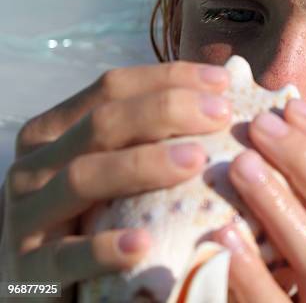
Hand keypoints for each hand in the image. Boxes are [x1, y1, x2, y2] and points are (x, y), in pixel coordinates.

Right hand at [0, 61, 231, 300]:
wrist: (53, 285)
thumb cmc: (95, 214)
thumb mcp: (115, 167)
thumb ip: (149, 134)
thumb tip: (223, 92)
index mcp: (54, 132)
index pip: (112, 88)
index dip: (168, 79)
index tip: (222, 82)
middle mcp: (35, 166)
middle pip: (101, 124)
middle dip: (165, 111)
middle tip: (221, 115)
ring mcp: (27, 217)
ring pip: (82, 177)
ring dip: (143, 165)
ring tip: (197, 160)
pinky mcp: (30, 269)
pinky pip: (66, 256)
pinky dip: (104, 248)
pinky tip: (143, 243)